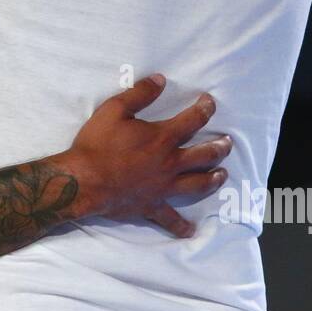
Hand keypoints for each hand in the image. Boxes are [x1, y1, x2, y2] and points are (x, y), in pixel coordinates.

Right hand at [61, 74, 229, 237]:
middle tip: (228, 143)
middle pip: (204, 155)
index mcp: (162, 138)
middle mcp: (170, 164)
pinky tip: (191, 230)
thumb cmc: (97, 144)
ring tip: (223, 174)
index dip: (205, 109)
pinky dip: (181, 226)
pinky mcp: (152, 206)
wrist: (83, 180)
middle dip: (219, 147)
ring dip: (213, 178)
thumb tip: (161, 79)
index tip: (210, 102)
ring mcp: (163, 187)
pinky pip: (171, 218)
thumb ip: (140, 93)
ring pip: (198, 184)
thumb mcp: (114, 109)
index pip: (193, 120)